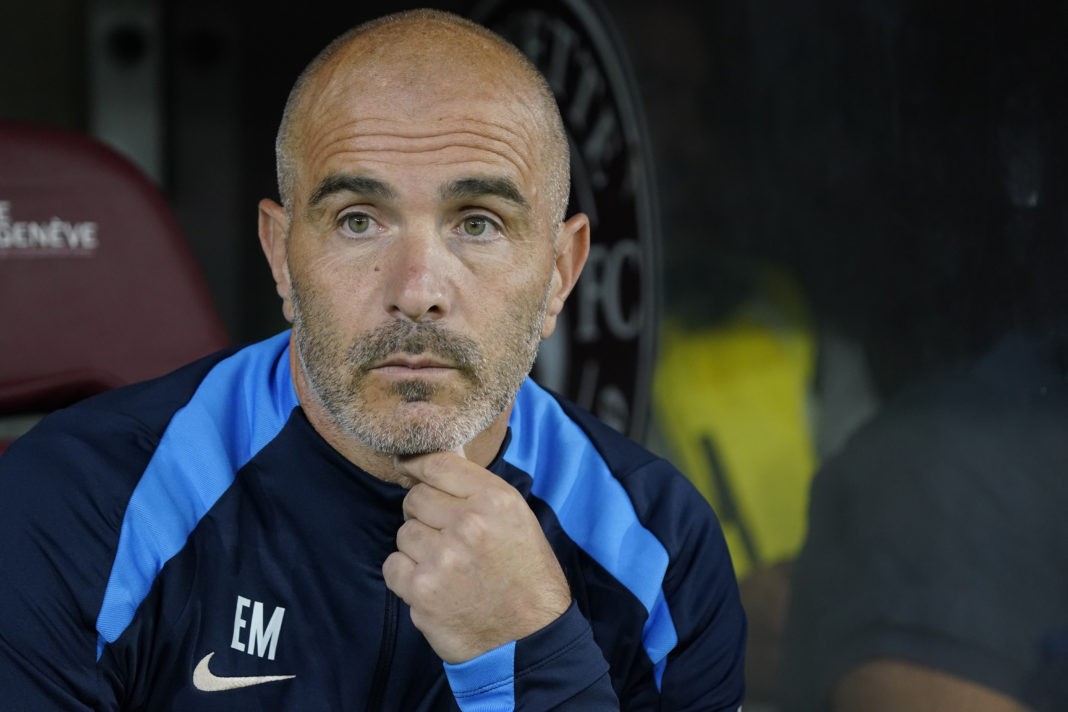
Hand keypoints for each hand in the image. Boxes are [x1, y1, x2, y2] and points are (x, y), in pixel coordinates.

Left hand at [381, 450, 571, 662]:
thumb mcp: (517, 520)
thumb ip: (477, 492)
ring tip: (446, 566)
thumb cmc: (525, 576)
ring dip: (418, 547)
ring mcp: (442, 557)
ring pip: (404, 533)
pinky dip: (406, 575)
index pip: (437, 464)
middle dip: (423, 513)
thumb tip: (432, 466)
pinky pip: (393, 565)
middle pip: (415, 498)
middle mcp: (468, 523)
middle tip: (444, 535)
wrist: (530, 638)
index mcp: (495, 500)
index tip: (407, 467)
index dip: (416, 464)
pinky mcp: (422, 589)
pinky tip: (433, 585)